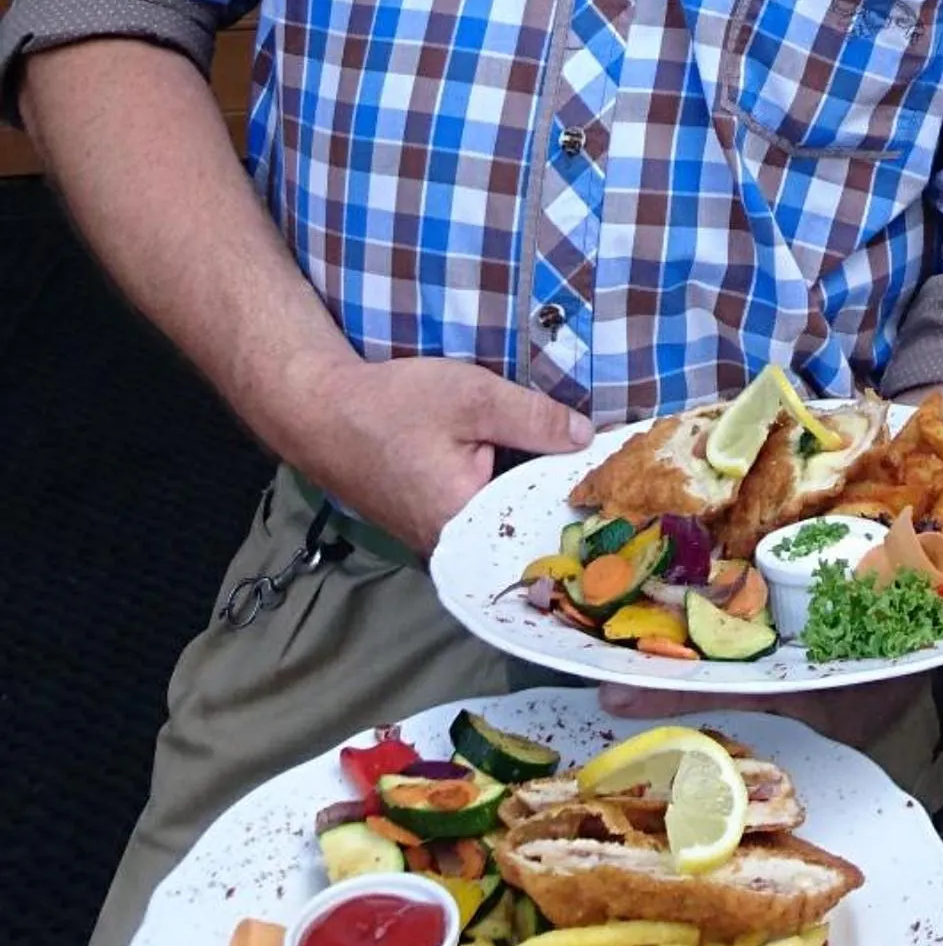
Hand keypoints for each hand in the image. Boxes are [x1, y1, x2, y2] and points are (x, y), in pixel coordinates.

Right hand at [287, 355, 594, 555]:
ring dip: (533, 496)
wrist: (320, 410)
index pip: (542, 523)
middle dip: (561, 501)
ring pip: (504, 522)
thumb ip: (534, 419)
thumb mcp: (473, 397)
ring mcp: (438, 540)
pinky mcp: (429, 524)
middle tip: (610, 480)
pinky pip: (483, 515)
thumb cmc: (392, 404)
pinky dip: (506, 493)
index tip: (620, 486)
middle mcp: (452, 547)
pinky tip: (532, 469)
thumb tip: (588, 438)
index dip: (580, 500)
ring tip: (579, 471)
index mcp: (465, 525)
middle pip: (525, 529)